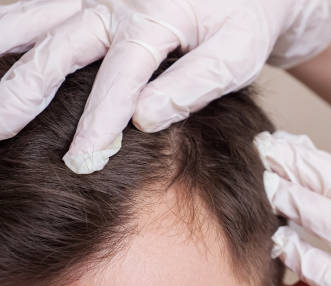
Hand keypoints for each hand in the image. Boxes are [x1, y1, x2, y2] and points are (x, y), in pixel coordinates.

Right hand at [0, 0, 330, 173]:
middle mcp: (117, 1)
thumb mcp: (235, 56)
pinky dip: (12, 33)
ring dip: (4, 58)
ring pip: (36, 22)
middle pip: (61, 46)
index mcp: (157, 17)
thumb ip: (194, 85)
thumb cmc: (241, 24)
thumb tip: (145, 120)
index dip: (99, 116)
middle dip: (26, 92)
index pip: (122, 72)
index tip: (81, 158)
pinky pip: (40, 11)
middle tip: (0, 134)